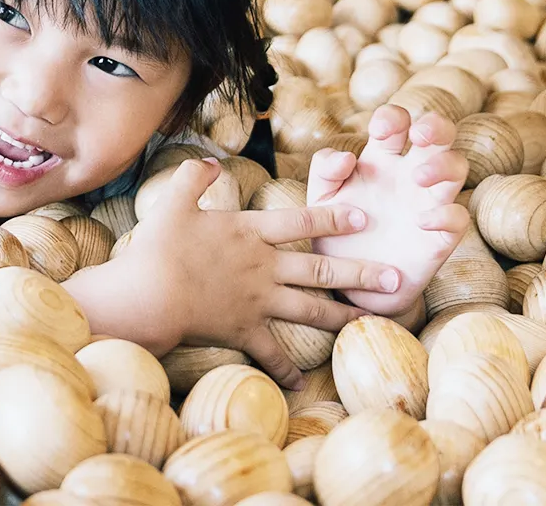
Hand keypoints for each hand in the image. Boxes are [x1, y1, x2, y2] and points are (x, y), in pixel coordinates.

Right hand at [118, 158, 402, 387]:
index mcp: (249, 232)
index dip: (334, 216)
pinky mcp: (244, 330)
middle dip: (360, 272)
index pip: (301, 221)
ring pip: (310, 309)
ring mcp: (257, 301)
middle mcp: (263, 266)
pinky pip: (273, 353)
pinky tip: (301, 383)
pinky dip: (287, 369)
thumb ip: (196, 176)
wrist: (149, 295)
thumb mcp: (174, 201)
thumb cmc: (159, 247)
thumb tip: (214, 162)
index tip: (365, 218)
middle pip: (320, 267)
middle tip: (395, 278)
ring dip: (342, 315)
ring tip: (369, 320)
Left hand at [308, 106, 468, 315]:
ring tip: (418, 177)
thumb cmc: (334, 231)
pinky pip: (459, 218)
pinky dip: (447, 214)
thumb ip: (324, 170)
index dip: (393, 118)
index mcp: (379, 160)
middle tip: (419, 137)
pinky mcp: (438, 238)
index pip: (396, 122)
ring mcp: (427, 204)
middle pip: (439, 135)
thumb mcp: (320, 198)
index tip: (380, 132)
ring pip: (457, 167)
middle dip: (435, 126)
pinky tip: (421, 221)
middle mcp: (408, 176)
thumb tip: (347, 156)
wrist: (347, 283)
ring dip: (443, 165)